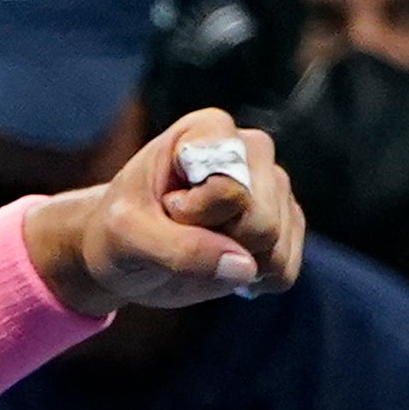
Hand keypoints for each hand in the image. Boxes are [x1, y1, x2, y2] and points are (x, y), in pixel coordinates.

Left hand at [21, 108, 303, 316]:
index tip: (165, 206)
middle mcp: (253, 150)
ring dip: (233, 263)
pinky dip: (251, 279)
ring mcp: (276, 186)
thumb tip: (245, 266)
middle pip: (262, 221)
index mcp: (210, 130)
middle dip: (217, 242)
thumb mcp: (128, 236)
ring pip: (276, 247)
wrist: (128, 253)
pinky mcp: (288, 224)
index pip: (229, 187)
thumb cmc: (121, 232)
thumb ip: (180, 248)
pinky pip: (285, 270)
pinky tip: (223, 262)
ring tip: (200, 243)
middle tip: (180, 230)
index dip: (194, 214)